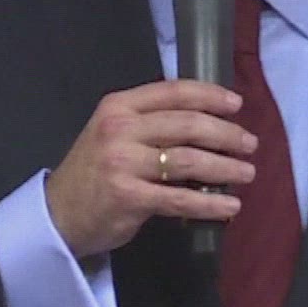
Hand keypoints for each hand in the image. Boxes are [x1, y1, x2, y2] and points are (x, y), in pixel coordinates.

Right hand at [45, 80, 254, 257]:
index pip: (173, 92)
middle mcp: (120, 129)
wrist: (57, 214)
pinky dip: (210, 202)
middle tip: (250, 144)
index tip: (237, 105)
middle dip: (226, 134)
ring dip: (225, 167)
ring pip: (189, 159)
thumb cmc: (94, 171)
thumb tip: (209, 121)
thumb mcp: (114, 133)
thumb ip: (151, 122)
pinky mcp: (129, 197)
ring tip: (247, 173)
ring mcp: (123, 163)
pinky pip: (180, 198)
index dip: (210, 96)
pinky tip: (229, 206)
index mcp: (119, 106)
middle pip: (187, 124)